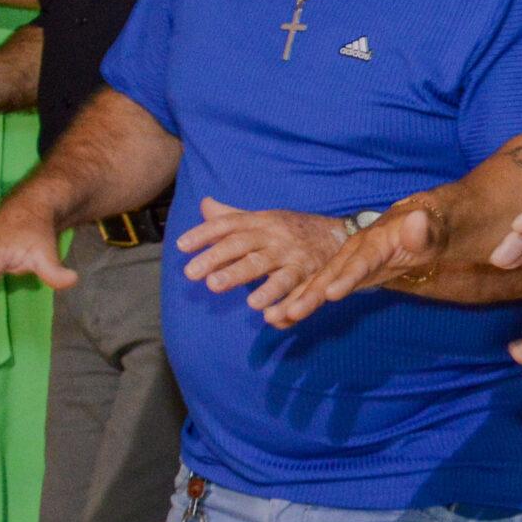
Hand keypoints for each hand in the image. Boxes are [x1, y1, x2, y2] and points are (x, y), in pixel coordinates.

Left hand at [175, 199, 343, 322]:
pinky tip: (269, 316)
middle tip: (192, 274)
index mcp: (261, 221)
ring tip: (224, 290)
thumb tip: (204, 204)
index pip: (229, 224)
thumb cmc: (292, 229)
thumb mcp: (264, 218)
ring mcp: (293, 256)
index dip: (205, 233)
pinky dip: (284, 302)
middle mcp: (275, 236)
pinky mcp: (310, 274)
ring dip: (248, 279)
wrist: (341, 235)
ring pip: (269, 268)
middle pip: (243, 245)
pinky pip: (295, 288)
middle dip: (218, 258)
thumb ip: (233, 215)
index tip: (181, 246)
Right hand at [272, 204, 440, 325]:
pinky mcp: (341, 275)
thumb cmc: (426, 230)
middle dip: (310, 295)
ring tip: (273, 319)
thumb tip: (418, 220)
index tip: (330, 293)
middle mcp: (353, 252)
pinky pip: (318, 291)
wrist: (415, 226)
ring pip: (317, 284)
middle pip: (330, 275)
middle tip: (289, 313)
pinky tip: (280, 320)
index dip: (346, 277)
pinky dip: (299, 303)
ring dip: (297, 301)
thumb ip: (422, 229)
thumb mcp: (430, 230)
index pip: (361, 261)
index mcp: (374, 241)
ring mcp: (345, 264)